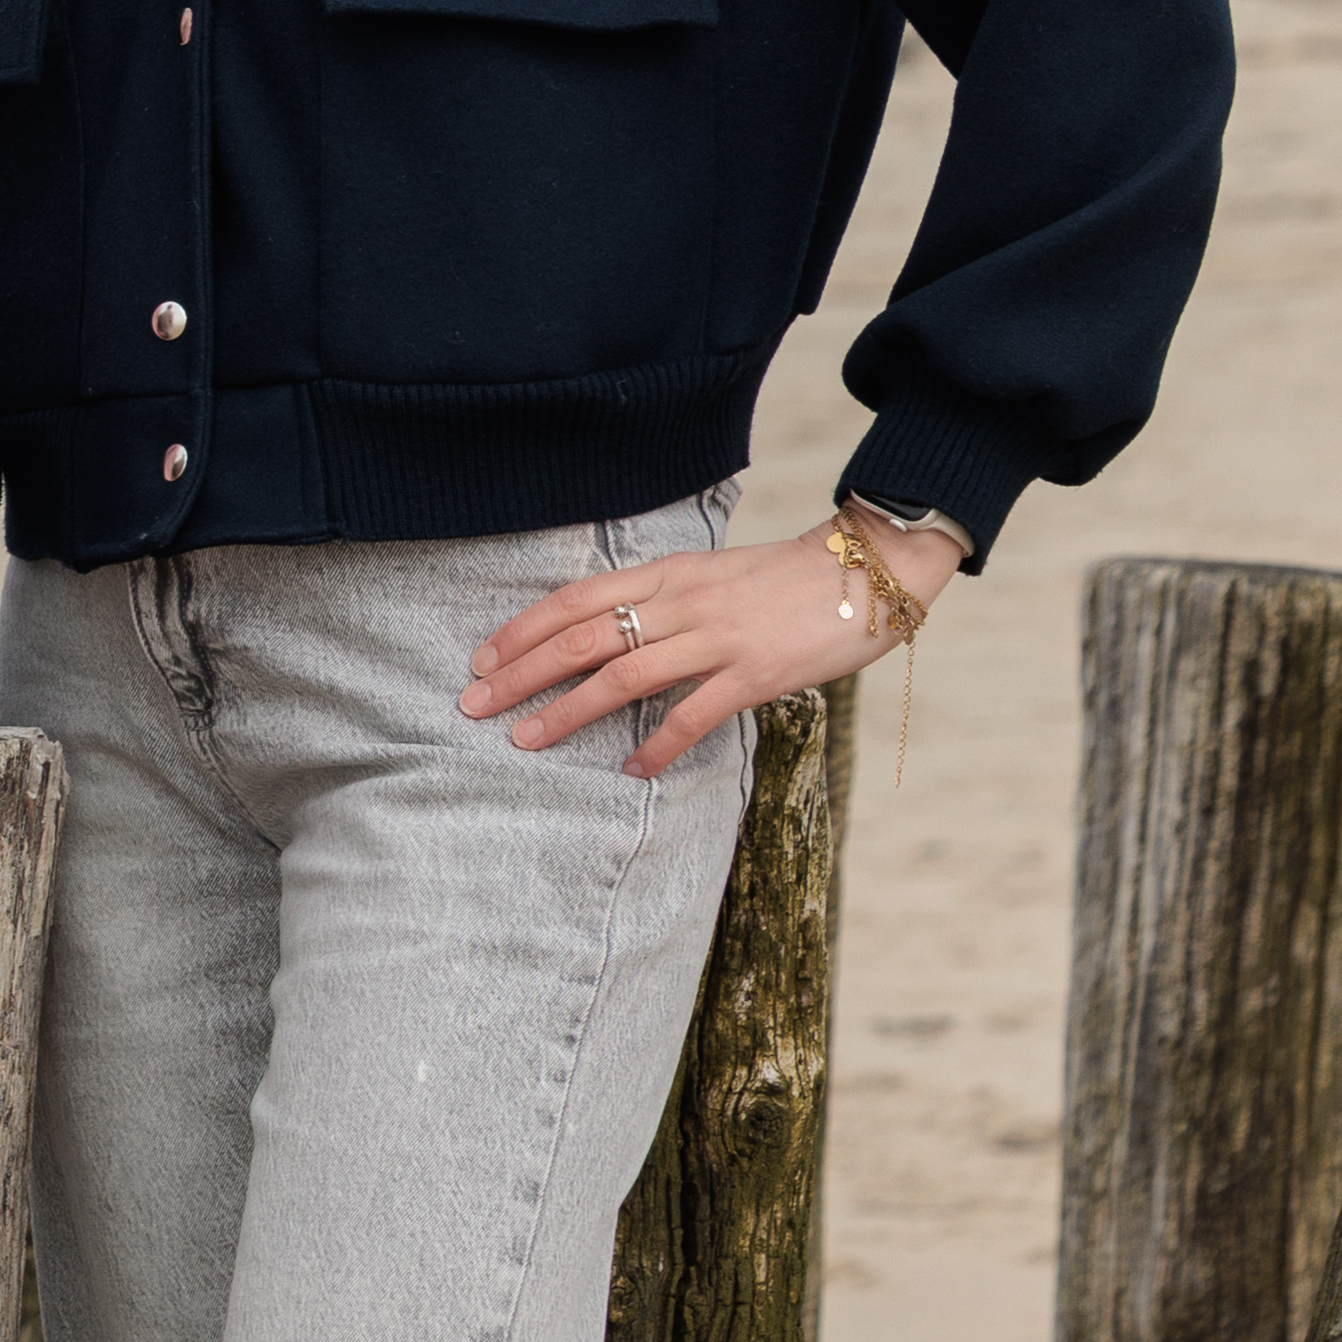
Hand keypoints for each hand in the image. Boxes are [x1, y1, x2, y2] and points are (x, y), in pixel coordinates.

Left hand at [471, 525, 918, 780]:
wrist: (866, 572)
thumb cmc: (781, 579)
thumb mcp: (707, 573)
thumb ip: (658, 596)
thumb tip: (602, 628)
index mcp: (665, 574)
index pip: (573, 600)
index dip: (521, 631)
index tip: (480, 660)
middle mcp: (681, 603)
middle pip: (581, 639)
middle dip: (520, 673)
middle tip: (475, 705)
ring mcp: (717, 639)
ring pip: (623, 677)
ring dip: (567, 711)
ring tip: (526, 739)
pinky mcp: (755, 674)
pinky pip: (693, 715)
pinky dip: (657, 744)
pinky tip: (630, 768)